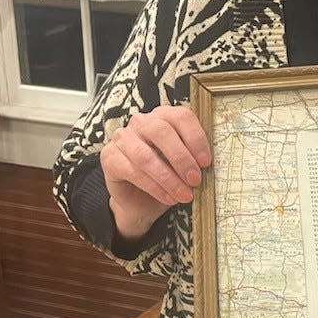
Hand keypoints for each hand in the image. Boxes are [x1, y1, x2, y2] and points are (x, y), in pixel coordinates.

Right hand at [101, 105, 210, 239]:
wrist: (142, 201)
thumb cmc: (168, 177)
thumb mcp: (185, 166)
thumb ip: (195, 159)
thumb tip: (208, 165)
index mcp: (164, 116)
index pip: (181, 116)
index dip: (195, 139)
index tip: (206, 162)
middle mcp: (141, 122)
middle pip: (161, 131)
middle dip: (181, 158)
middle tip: (195, 180)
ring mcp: (122, 137)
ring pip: (145, 155)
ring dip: (168, 178)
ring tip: (184, 195)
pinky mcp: (109, 157)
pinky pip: (132, 171)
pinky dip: (154, 187)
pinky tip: (168, 197)